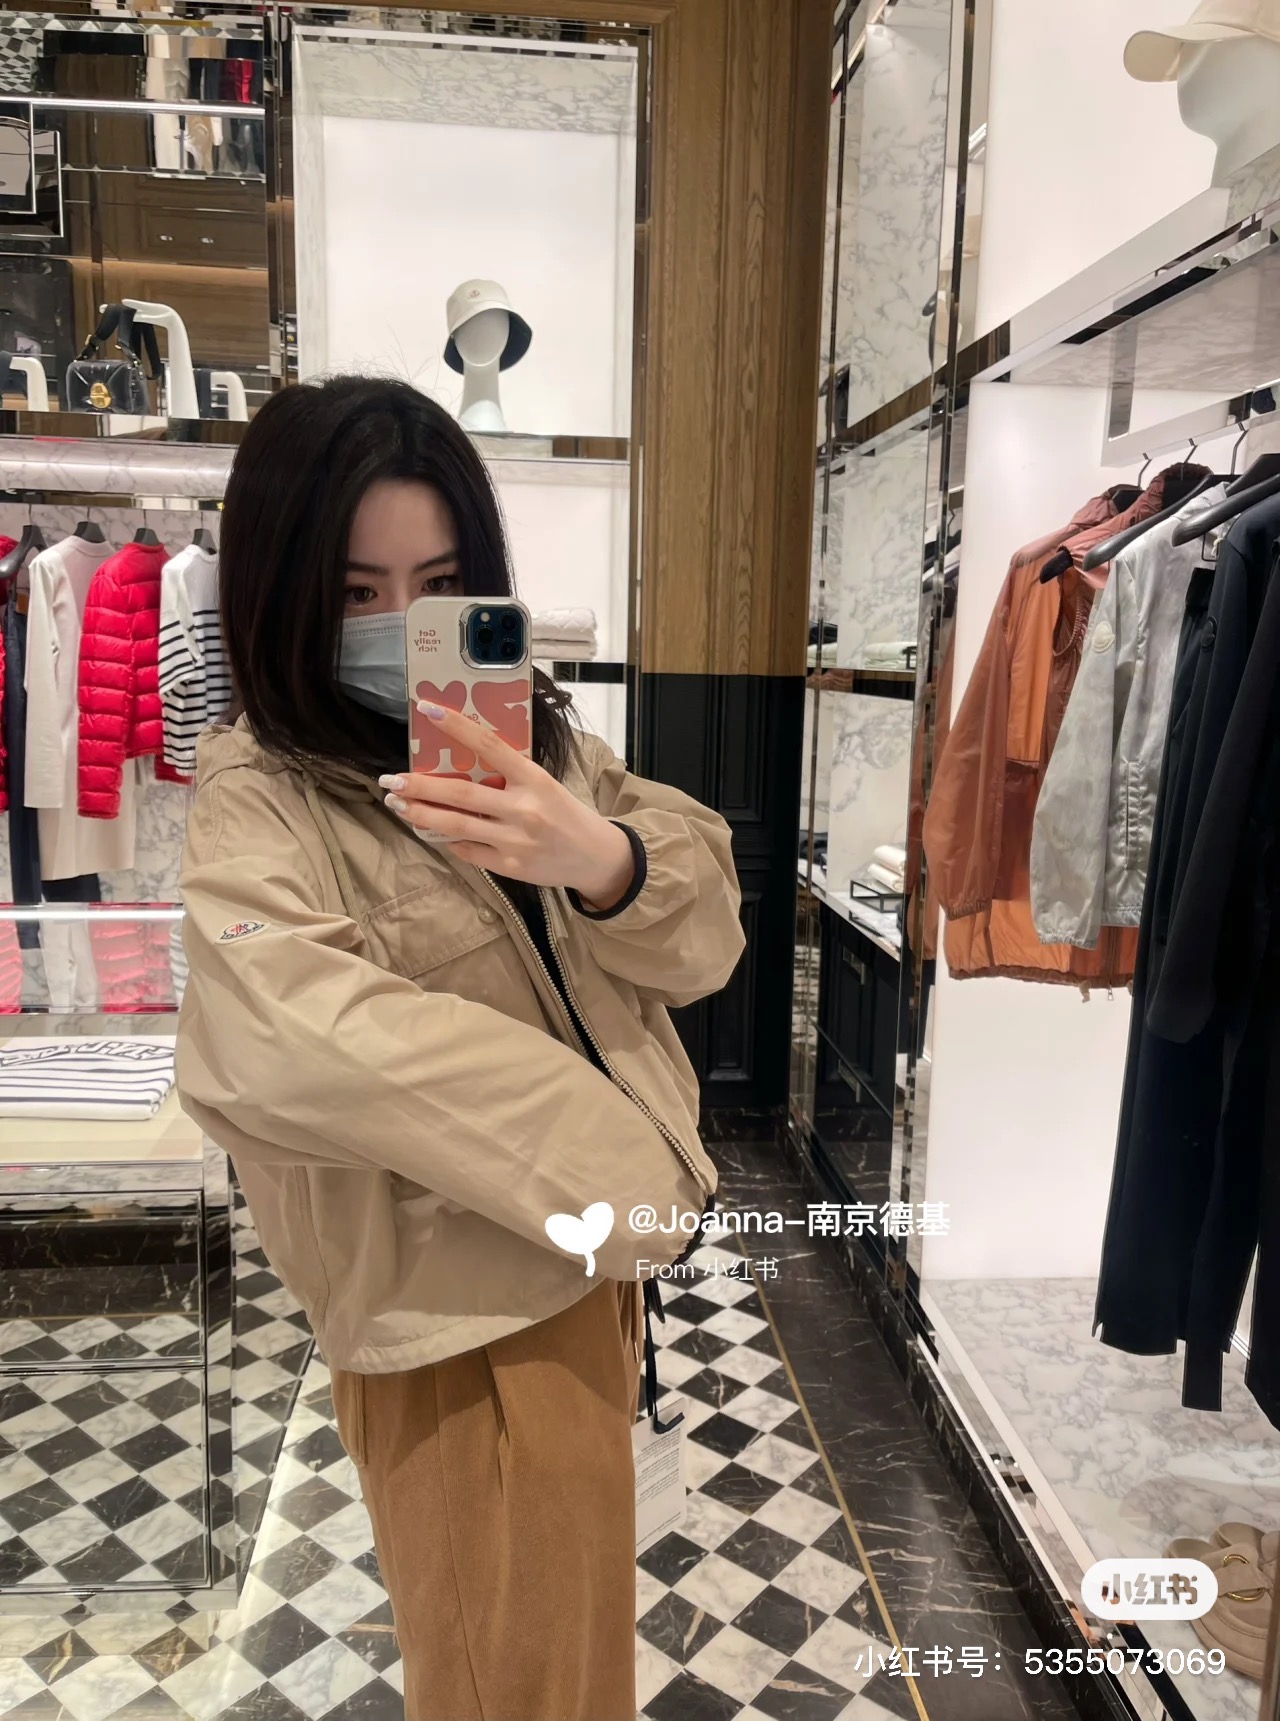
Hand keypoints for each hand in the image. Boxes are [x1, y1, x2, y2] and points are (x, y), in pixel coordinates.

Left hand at [379, 702, 636, 908]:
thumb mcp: (544, 785)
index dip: (457, 726)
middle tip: (391, 780)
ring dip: (421, 814)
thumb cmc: (566, 814)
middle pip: (461, 794)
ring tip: (397, 805)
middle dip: (420, 786)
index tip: (428, 709)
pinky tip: (430, 830)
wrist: (595, 857)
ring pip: (456, 825)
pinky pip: (467, 850)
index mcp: (534, 779)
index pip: (490, 746)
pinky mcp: (508, 865)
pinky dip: (446, 839)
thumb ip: (510, 775)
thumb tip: (463, 761)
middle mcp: (523, 808)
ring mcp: (514, 840)